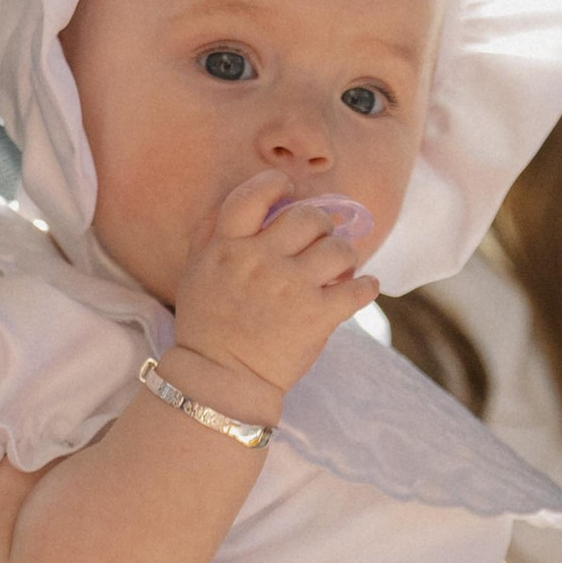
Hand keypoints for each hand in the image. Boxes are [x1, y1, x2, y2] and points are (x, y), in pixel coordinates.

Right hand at [168, 170, 376, 407]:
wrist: (219, 380)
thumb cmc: (207, 326)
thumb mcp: (195, 272)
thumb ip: (210, 234)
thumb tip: (235, 201)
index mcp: (228, 247)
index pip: (254, 194)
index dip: (276, 182)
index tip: (288, 187)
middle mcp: (261, 261)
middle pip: (307, 217)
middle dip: (320, 225)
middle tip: (321, 239)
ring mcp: (291, 288)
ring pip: (338, 249)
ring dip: (345, 256)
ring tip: (340, 268)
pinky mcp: (317, 317)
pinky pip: (358, 290)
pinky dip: (366, 287)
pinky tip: (364, 288)